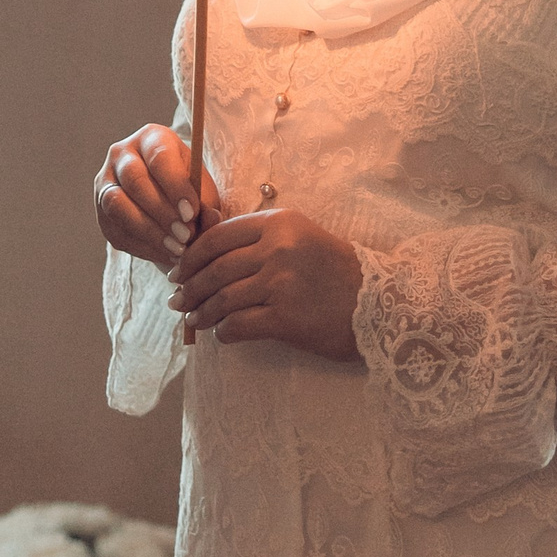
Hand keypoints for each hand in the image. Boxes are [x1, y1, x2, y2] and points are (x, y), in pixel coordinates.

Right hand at [93, 124, 213, 274]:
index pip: (159, 156)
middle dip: (161, 212)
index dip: (174, 186)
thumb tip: (211, 218)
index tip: (191, 213)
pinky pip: (115, 229)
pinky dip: (142, 246)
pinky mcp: (100, 212)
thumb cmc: (189, 191)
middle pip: (134, 179)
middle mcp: (122, 154)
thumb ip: (208, 204)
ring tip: (176, 249)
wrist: (168, 206)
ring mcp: (106, 182)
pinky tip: (164, 254)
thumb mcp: (203, 192)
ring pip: (117, 205)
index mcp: (152, 138)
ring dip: (148, 231)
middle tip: (185, 236)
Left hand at [170, 205, 363, 362]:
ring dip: (202, 312)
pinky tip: (221, 334)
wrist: (378, 303)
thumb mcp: (300, 238)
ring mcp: (281, 283)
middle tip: (178, 300)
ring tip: (193, 319)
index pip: (219, 236)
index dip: (192, 256)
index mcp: (280, 222)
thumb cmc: (335, 271)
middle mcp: (279, 248)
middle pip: (216, 268)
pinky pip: (238, 325)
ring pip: (222, 298)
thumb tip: (205, 256)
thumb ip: (259, 239)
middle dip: (189, 287)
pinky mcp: (285, 318)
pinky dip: (223, 332)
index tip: (179, 270)